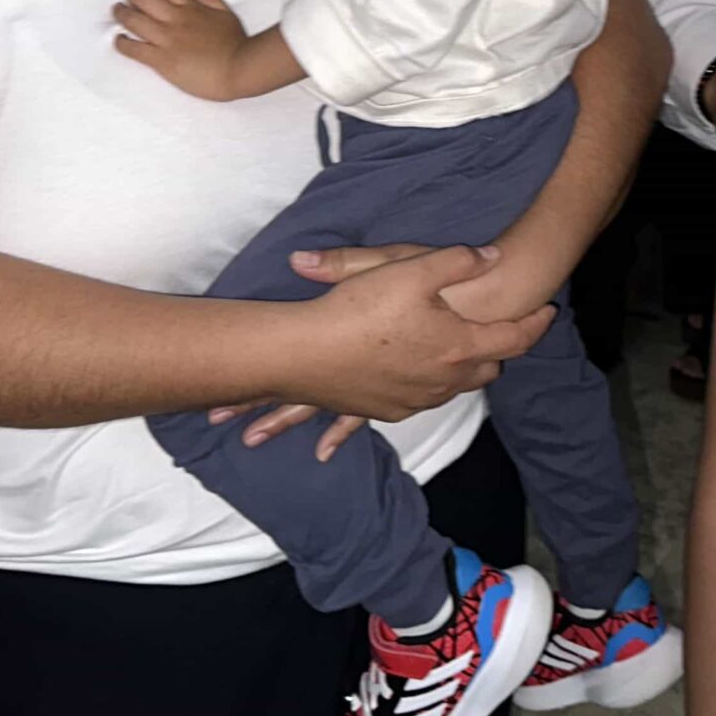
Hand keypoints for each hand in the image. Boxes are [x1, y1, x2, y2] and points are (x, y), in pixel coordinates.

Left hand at [112, 0, 249, 98]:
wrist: (238, 69)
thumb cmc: (236, 44)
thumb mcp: (227, 15)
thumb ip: (211, 3)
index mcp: (191, 7)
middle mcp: (175, 19)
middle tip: (130, 2)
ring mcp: (166, 40)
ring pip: (133, 20)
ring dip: (121, 14)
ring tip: (118, 14)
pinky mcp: (161, 60)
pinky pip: (133, 48)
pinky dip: (122, 43)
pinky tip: (120, 40)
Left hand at [205, 244, 445, 452]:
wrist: (502, 312)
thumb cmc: (449, 291)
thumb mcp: (402, 265)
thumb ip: (346, 262)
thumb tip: (298, 262)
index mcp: (351, 347)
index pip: (290, 367)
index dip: (249, 384)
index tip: (213, 403)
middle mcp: (359, 379)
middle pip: (297, 399)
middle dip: (256, 410)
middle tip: (214, 423)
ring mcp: (378, 393)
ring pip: (321, 414)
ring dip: (283, 421)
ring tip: (246, 438)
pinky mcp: (398, 395)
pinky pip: (356, 420)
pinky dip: (336, 433)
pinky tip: (321, 454)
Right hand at [283, 244, 551, 422]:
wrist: (302, 356)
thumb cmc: (359, 310)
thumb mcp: (410, 269)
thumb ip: (458, 260)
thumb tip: (493, 257)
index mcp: (459, 348)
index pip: (516, 339)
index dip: (536, 324)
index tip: (547, 311)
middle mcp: (444, 382)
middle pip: (489, 368)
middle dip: (498, 348)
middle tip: (499, 326)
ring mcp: (416, 402)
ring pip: (456, 387)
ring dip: (463, 367)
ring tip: (457, 345)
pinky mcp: (387, 412)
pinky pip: (423, 399)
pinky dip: (430, 381)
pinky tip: (414, 365)